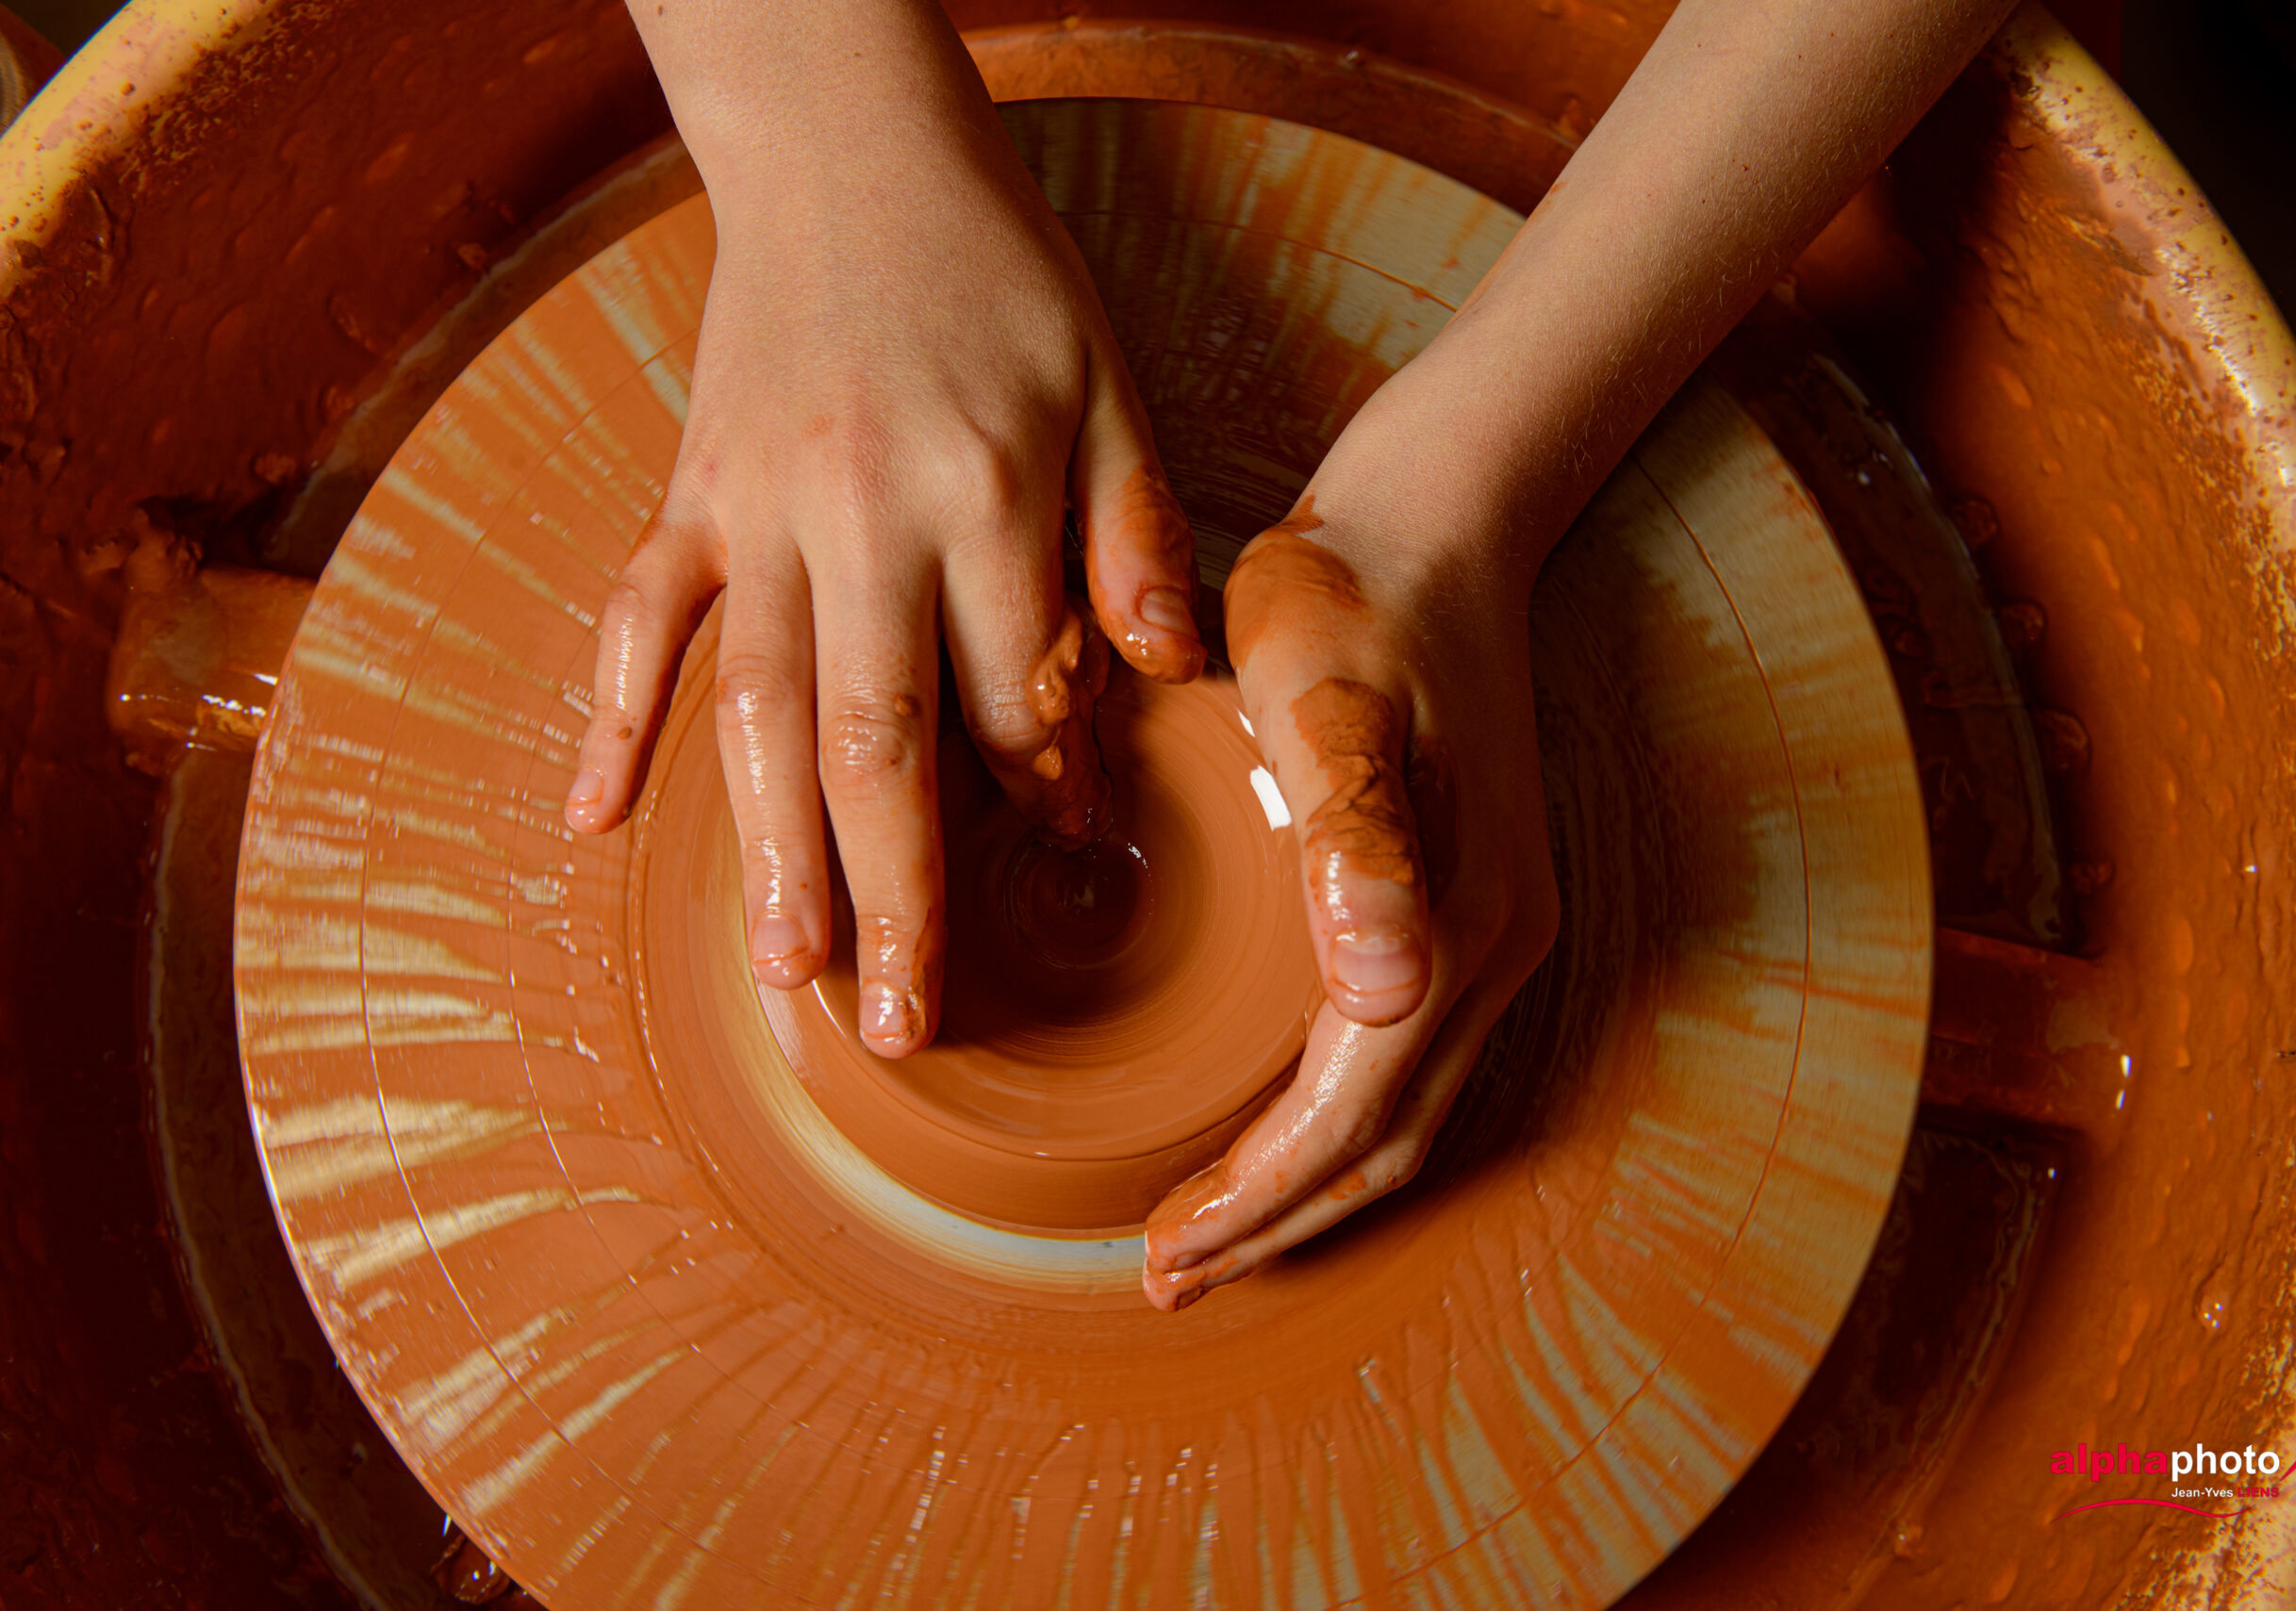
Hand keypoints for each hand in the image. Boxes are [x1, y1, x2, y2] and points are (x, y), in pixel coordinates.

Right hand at [565, 2, 1201, 1056]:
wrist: (850, 154)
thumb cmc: (1000, 274)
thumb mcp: (1109, 384)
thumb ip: (1136, 533)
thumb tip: (1172, 677)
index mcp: (989, 494)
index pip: (1018, 694)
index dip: (1044, 796)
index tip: (1065, 878)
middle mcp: (866, 515)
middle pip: (878, 738)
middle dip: (897, 891)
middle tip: (906, 1025)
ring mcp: (759, 510)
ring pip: (757, 709)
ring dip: (769, 849)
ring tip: (787, 973)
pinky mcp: (687, 495)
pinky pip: (635, 620)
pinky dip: (607, 719)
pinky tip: (589, 821)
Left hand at [1140, 454, 1560, 1310]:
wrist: (1433, 522)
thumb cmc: (1354, 601)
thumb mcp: (1332, 694)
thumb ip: (1358, 835)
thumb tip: (1389, 992)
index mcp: (1457, 914)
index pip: (1351, 1108)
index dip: (1259, 1194)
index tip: (1165, 1247)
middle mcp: (1494, 942)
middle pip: (1385, 1137)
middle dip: (1278, 1219)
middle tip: (1171, 1271)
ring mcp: (1497, 929)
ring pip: (1404, 1110)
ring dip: (1310, 1185)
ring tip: (1212, 1230)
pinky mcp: (1475, 906)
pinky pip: (1408, 1060)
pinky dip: (1338, 1122)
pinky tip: (1275, 1123)